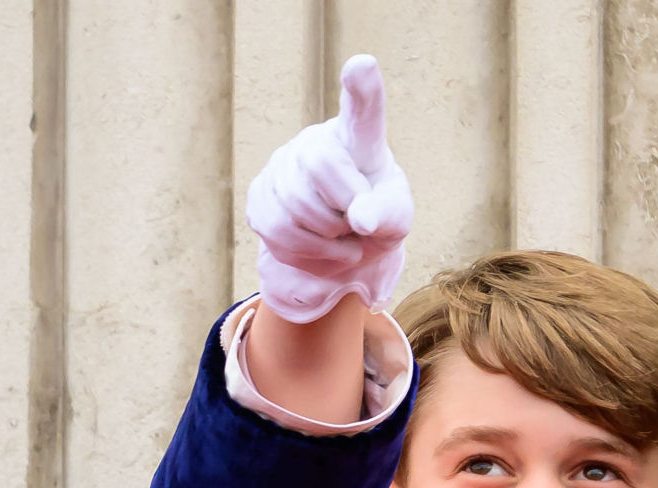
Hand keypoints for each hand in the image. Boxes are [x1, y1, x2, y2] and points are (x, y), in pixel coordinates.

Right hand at [246, 54, 413, 322]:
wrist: (344, 247)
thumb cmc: (378, 218)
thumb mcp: (397, 218)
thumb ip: (387, 213)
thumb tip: (360, 218)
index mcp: (358, 140)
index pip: (361, 111)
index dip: (362, 89)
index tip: (364, 65)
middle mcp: (315, 141)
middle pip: (320, 164)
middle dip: (343, 205)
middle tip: (358, 223)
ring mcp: (282, 166)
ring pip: (295, 203)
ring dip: (328, 236)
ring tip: (343, 236)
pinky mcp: (260, 196)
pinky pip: (276, 228)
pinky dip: (308, 251)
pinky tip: (325, 249)